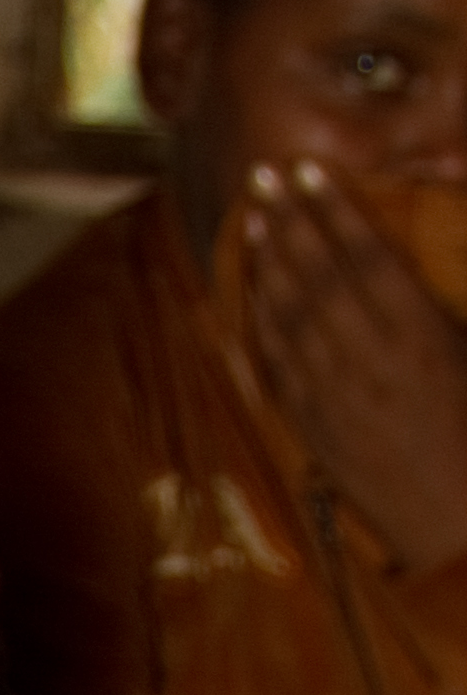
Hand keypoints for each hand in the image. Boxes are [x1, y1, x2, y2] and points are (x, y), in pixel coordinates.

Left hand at [237, 161, 466, 578]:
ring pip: (289, 316)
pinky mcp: (313, 427)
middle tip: (262, 174)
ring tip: (254, 215)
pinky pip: (277, 365)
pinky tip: (248, 289)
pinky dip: (259, 322)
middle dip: (290, 221)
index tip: (310, 170)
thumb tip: (393, 257)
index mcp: (421, 337)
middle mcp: (370, 362)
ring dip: (267, 262)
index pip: (367, 257)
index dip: (334, 209)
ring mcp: (335, 396)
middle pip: (318, 277)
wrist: (456, 524)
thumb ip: (430, 306)